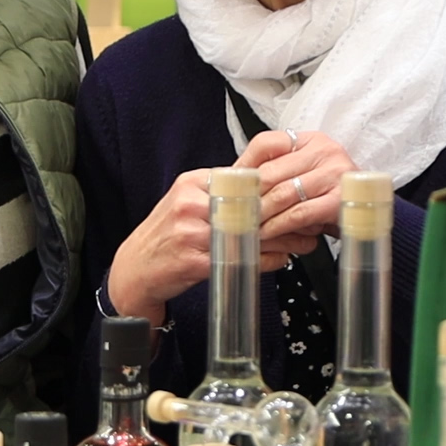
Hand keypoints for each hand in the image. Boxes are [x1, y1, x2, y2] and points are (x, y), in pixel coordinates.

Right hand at [107, 166, 313, 327]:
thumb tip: (267, 182)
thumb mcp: (189, 201)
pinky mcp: (195, 261)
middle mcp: (191, 203)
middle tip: (312, 219)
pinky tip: (281, 260)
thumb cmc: (168, 235)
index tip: (299, 190)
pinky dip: (266, 260)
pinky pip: (240, 258)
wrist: (134, 269)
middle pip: (250, 204)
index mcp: (193, 183)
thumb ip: (222, 190)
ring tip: (304, 242)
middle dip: (285, 213)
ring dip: (282, 240)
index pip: (242, 176)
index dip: (274, 185)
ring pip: (250, 233)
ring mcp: (192, 232)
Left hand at [235, 129, 356, 242]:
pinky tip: (267, 233)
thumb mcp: (304, 173)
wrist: (369, 212)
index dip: (243, 164)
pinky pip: (299, 214)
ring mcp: (335, 174)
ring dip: (260, 214)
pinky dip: (278, 226)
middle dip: (248, 196)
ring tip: (247, 226)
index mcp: (311, 140)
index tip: (230, 184)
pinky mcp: (340, 200)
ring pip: (283, 194)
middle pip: (271, 171)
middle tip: (233, 211)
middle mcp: (325, 151)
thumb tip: (234, 179)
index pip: (266, 142)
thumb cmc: (330, 193)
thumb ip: (276, 170)